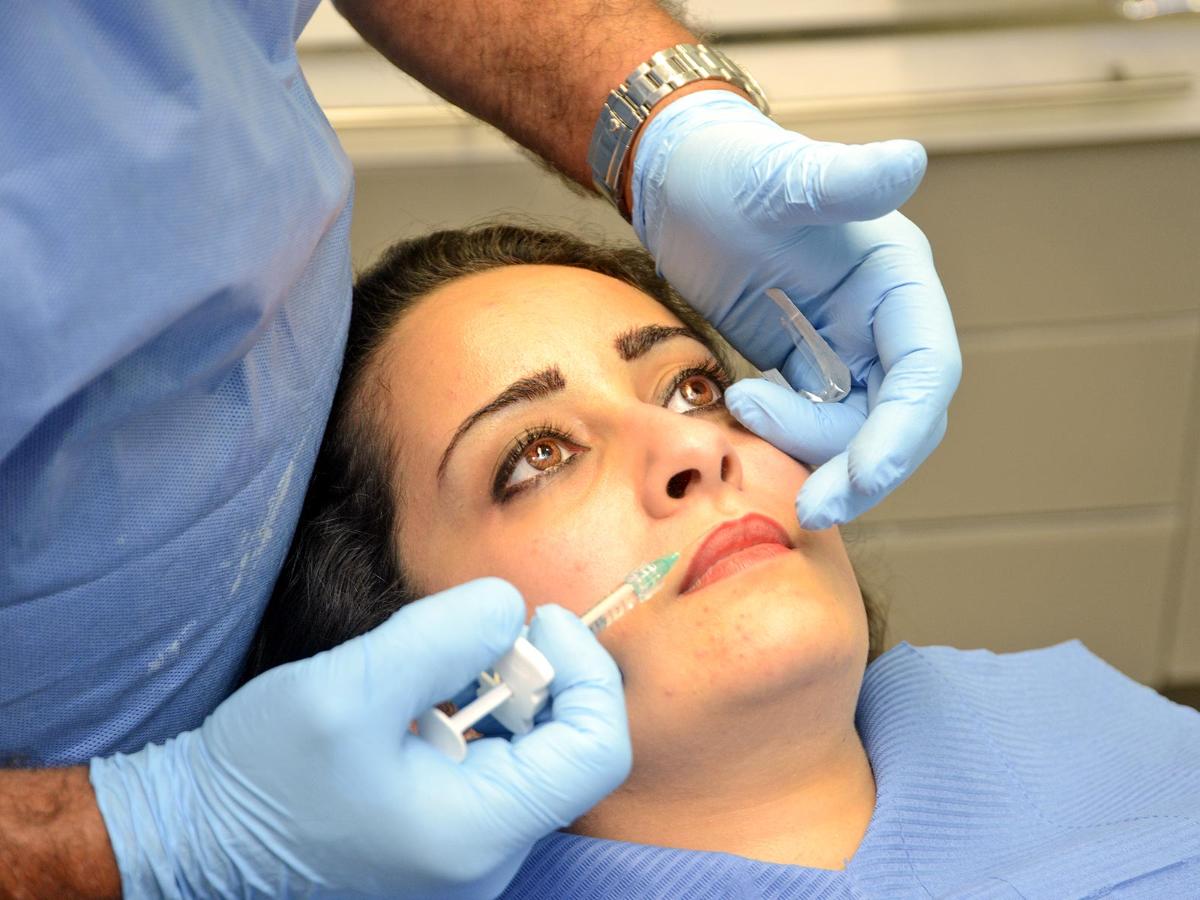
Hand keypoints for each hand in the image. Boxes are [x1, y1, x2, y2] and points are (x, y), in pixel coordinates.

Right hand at [90, 580, 629, 898]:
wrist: (200, 833)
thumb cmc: (263, 772)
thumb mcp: (350, 686)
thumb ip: (443, 636)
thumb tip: (511, 607)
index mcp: (477, 832)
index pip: (598, 750)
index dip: (586, 668)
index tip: (536, 619)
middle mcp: (490, 859)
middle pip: (571, 747)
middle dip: (538, 673)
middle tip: (475, 638)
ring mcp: (472, 855)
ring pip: (536, 752)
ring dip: (504, 692)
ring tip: (436, 672)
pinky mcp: (451, 839)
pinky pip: (500, 767)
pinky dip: (479, 718)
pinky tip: (425, 705)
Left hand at [633, 91, 960, 527]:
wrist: (678, 183)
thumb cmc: (730, 169)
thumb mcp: (780, 177)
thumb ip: (840, 181)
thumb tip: (910, 159)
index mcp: (897, 280)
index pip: (927, 370)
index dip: (904, 431)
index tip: (864, 476)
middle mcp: (882, 322)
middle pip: (899, 419)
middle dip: (863, 470)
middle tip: (811, 509)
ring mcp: (843, 349)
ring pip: (853, 433)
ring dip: (812, 454)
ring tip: (741, 411)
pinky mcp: (802, 368)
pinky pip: (810, 426)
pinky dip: (786, 439)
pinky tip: (741, 418)